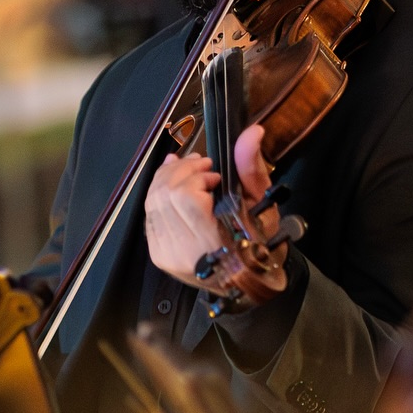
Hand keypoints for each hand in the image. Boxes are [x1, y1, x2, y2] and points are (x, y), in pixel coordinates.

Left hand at [145, 124, 272, 284]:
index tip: (214, 175)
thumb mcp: (263, 205)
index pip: (187, 198)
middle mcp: (186, 252)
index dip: (196, 177)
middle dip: (180, 170)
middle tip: (200, 165)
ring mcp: (168, 254)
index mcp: (215, 244)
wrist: (248, 280)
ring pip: (153, 202)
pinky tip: (173, 183)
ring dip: (168, 177)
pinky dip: (158, 192)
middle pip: (165, 195)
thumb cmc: (259, 243)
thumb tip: (252, 132)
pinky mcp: (158, 254)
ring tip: (188, 170)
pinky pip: (149, 214)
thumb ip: (252, 168)